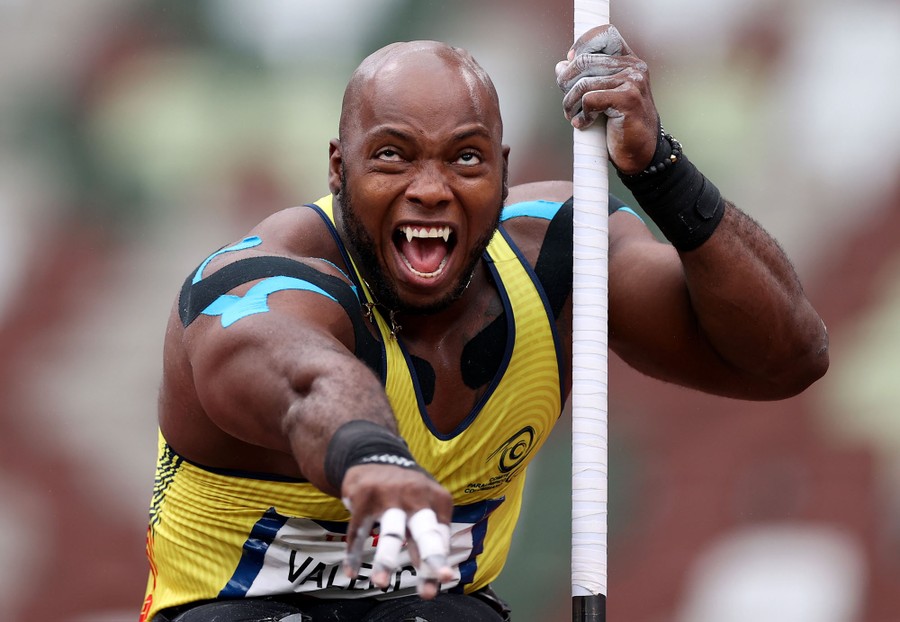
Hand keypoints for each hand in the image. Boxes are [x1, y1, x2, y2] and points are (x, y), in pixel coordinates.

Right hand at [341, 463, 453, 598]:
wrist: (373, 455)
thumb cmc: (405, 492)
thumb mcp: (424, 506)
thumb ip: (428, 539)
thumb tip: (434, 578)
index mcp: (437, 499)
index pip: (440, 536)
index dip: (441, 561)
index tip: (444, 579)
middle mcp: (416, 496)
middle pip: (425, 530)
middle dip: (433, 554)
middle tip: (442, 576)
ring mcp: (389, 495)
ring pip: (390, 532)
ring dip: (386, 558)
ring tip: (380, 583)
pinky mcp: (364, 497)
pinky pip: (358, 530)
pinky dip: (353, 553)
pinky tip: (351, 572)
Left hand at [555, 24, 658, 174]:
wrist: (639, 153)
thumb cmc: (619, 125)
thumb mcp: (600, 96)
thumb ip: (584, 78)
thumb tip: (560, 65)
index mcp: (628, 61)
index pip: (604, 35)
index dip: (581, 46)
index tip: (570, 63)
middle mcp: (633, 67)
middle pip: (584, 61)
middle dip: (566, 83)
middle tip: (567, 102)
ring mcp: (633, 81)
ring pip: (583, 83)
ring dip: (570, 103)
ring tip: (573, 116)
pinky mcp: (628, 99)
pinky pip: (589, 99)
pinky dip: (582, 115)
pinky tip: (584, 124)